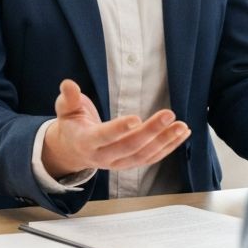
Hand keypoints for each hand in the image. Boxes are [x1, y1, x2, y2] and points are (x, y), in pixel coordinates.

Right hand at [41, 79, 190, 177]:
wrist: (73, 150)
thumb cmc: (72, 124)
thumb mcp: (65, 109)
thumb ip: (68, 98)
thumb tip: (68, 84)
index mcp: (86, 142)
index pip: (103, 137)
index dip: (119, 129)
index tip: (136, 118)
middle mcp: (103, 157)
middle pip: (129, 147)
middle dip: (150, 131)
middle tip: (168, 114)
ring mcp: (118, 163)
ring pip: (144, 156)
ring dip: (165, 141)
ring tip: (181, 126)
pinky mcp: (130, 164)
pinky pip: (152, 158)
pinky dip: (169, 147)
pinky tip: (182, 134)